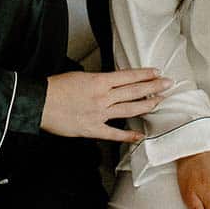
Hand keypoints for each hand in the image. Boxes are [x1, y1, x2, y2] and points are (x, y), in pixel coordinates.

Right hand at [40, 67, 170, 141]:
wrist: (40, 102)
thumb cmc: (56, 87)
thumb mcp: (80, 76)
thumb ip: (98, 81)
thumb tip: (110, 83)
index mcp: (99, 81)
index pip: (128, 76)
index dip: (144, 74)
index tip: (157, 72)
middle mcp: (103, 96)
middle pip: (133, 91)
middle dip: (153, 87)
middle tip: (168, 84)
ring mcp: (99, 114)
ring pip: (128, 109)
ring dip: (146, 105)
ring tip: (160, 102)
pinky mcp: (92, 129)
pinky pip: (114, 134)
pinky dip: (128, 136)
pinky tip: (140, 136)